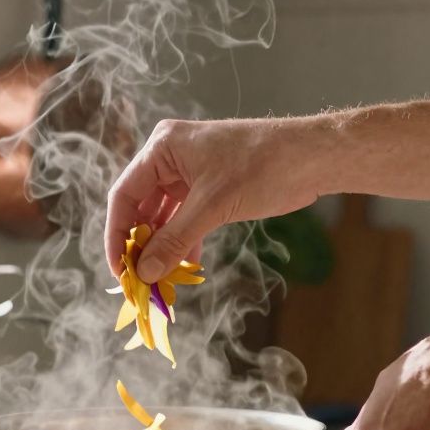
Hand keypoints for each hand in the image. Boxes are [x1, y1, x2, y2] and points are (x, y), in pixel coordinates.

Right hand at [104, 117, 329, 281]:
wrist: (311, 158)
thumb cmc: (263, 167)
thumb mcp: (213, 206)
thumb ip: (175, 240)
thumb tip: (145, 272)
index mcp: (162, 148)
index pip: (124, 195)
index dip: (117, 235)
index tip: (118, 269)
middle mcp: (170, 158)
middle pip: (140, 207)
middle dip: (140, 246)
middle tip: (138, 281)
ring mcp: (189, 173)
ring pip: (163, 217)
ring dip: (162, 248)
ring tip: (160, 280)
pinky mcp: (208, 188)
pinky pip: (185, 220)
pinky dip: (183, 243)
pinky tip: (184, 268)